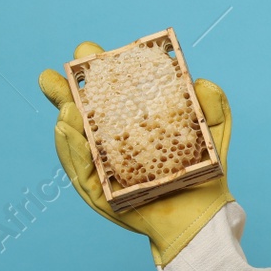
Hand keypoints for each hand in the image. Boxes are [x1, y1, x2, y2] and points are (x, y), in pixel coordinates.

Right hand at [38, 42, 234, 266]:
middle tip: (57, 74)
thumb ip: (212, 106)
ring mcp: (102, 166)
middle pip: (81, 112)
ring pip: (75, 141)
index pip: (107, 92)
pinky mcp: (100, 193)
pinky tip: (70, 132)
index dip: (94, 72)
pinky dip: (73, 151)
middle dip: (65, 92)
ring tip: (65, 105)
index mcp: (132, 121)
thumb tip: (202, 82)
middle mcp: (110, 141)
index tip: (86, 52)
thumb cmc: (206, 173)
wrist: (205, 217)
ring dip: (66, 122)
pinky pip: (82, 172)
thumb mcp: (213, 133)